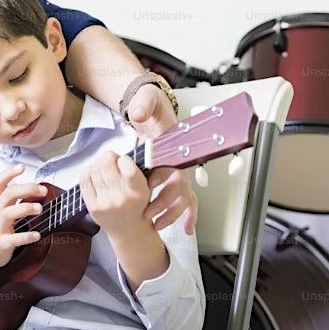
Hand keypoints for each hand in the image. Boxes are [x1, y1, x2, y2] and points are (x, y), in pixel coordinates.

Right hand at [0, 164, 44, 268]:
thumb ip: (8, 201)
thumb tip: (26, 188)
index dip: (9, 173)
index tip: (22, 167)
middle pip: (9, 193)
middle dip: (27, 188)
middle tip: (43, 190)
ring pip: (10, 213)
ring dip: (26, 208)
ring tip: (40, 208)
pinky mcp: (1, 244)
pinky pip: (15, 239)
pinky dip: (27, 236)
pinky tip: (37, 235)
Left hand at [80, 151, 151, 236]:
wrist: (128, 229)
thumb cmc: (137, 203)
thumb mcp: (146, 186)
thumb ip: (139, 167)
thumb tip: (136, 141)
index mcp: (138, 192)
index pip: (127, 165)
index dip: (123, 158)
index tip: (124, 162)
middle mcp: (121, 198)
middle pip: (107, 164)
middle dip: (109, 156)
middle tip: (112, 159)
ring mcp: (105, 203)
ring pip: (94, 169)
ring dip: (98, 163)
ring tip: (104, 167)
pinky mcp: (92, 206)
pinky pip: (84, 179)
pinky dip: (88, 171)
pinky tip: (94, 173)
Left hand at [125, 84, 199, 234]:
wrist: (154, 106)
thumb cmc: (153, 106)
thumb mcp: (147, 100)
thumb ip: (144, 105)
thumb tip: (139, 114)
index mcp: (174, 144)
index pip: (172, 165)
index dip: (161, 178)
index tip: (148, 187)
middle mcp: (179, 159)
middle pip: (179, 187)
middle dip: (164, 204)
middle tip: (148, 214)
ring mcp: (178, 170)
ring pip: (184, 197)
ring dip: (172, 213)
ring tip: (156, 225)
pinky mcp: (174, 176)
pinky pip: (188, 199)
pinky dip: (189, 216)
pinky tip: (187, 229)